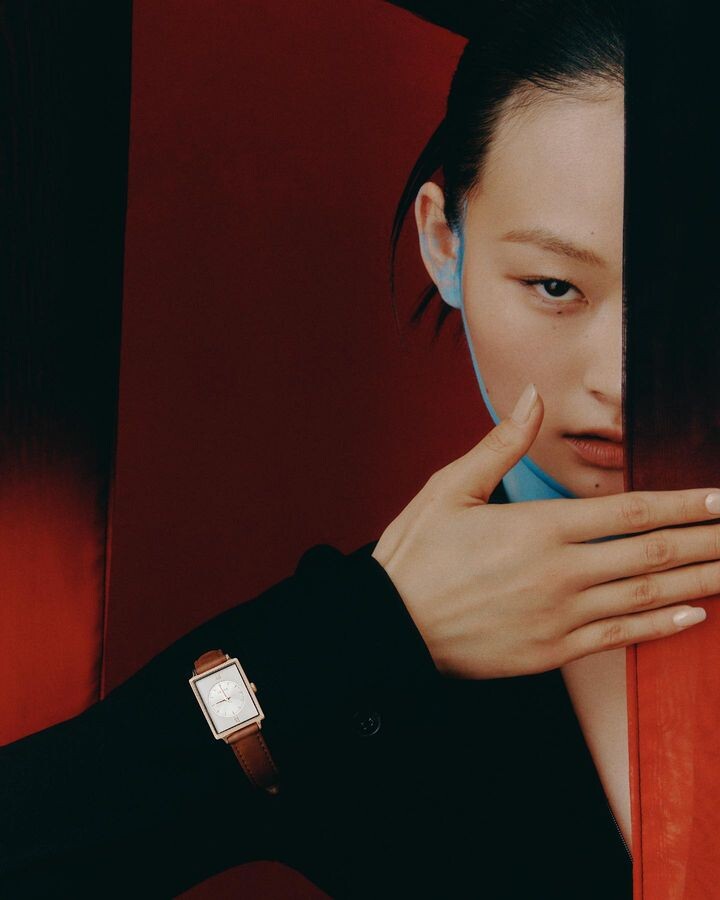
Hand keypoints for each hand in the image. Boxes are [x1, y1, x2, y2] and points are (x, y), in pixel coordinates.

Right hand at [372, 383, 717, 678]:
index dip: (686, 503)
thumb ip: (500, 442)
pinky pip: (620, 639)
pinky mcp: (552, 651)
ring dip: (699, 581)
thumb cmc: (416, 554)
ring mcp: (561, 615)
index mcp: (540, 526)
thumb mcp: (450, 487)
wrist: (389, 627)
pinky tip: (693, 617)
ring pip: (647, 596)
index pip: (633, 510)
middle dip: (709, 541)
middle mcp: (561, 571)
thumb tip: (533, 396)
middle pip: (654, 553)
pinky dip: (661, 627)